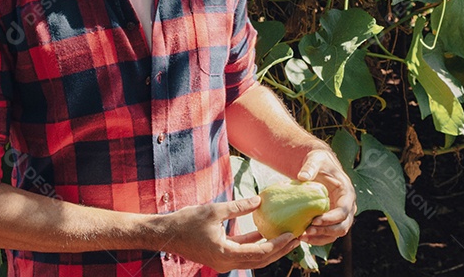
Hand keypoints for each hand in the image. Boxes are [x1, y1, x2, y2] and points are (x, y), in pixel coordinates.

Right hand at [160, 196, 299, 271]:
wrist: (166, 234)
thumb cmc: (187, 221)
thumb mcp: (214, 211)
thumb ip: (238, 207)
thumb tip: (259, 201)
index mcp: (226, 253)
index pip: (259, 252)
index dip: (278, 244)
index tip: (292, 233)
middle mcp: (227, 263)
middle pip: (260, 260)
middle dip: (280, 250)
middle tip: (297, 238)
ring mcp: (224, 262)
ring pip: (254, 260)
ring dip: (270, 250)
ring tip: (287, 237)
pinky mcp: (221, 257)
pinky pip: (243, 254)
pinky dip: (256, 246)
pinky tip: (265, 234)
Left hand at [295, 148, 357, 245]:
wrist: (319, 166)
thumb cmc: (319, 162)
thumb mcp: (316, 160)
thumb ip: (310, 167)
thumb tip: (302, 177)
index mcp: (347, 193)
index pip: (344, 211)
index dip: (331, 219)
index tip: (315, 220)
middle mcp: (348, 207)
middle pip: (343, 226)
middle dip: (326, 231)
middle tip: (307, 231)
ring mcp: (340, 215)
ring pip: (336, 234)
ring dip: (320, 238)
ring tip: (302, 237)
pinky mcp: (331, 220)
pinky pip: (328, 234)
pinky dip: (317, 238)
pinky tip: (302, 237)